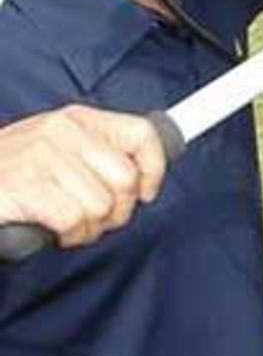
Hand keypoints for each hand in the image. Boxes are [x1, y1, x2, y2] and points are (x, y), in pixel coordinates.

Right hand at [0, 106, 166, 249]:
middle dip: (118, 212)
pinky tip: (55, 233)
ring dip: (91, 229)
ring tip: (71, 226)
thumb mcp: (55, 149)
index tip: (146, 191)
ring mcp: (43, 157)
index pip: (141, 133)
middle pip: (126, 179)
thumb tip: (143, 174)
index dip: (155, 168)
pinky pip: (74, 219)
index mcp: (76, 119)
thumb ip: (95, 154)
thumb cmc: (9, 173)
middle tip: (97, 220)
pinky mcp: (28, 186)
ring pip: (102, 205)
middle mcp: (63, 132)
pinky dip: (70, 235)